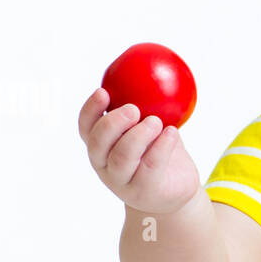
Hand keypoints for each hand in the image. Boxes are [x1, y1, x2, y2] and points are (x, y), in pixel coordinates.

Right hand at [77, 87, 200, 213]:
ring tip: (155, 121)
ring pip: (122, 156)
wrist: (175, 192)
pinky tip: (172, 133)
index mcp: (100, 146)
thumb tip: (153, 69)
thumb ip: (146, 107)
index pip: (86, 127)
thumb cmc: (160, 153)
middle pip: (99, 143)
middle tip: (132, 108)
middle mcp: (105, 165)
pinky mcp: (143, 192)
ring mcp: (121, 182)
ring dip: (138, 135)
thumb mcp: (152, 129)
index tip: (103, 92)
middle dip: (112, 122)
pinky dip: (161, 147)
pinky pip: (150, 167)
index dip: (90, 110)